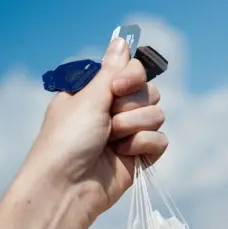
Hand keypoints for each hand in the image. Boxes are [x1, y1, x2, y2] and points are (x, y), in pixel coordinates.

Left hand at [24, 37, 167, 224]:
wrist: (68, 187)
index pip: (133, 71)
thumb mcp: (87, 99)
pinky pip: (161, 140)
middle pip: (149, 92)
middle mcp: (114, 110)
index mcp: (98, 92)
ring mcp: (128, 133)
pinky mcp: (140, 155)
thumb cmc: (67, 141)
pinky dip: (144, 146)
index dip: (131, 77)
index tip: (117, 88)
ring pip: (157, 115)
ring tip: (113, 141)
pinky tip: (125, 155)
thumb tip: (121, 41)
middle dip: (131, 106)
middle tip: (109, 120)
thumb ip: (111, 71)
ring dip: (134, 127)